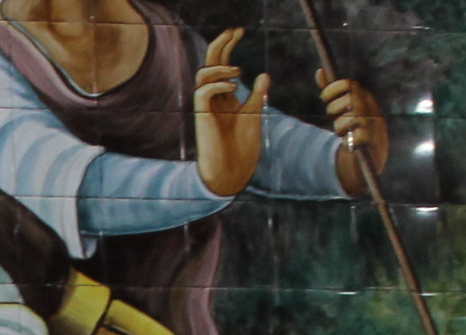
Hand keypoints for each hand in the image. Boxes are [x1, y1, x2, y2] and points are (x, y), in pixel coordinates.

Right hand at [193, 28, 268, 198]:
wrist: (234, 171)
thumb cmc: (243, 147)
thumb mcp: (254, 114)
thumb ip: (257, 94)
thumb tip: (263, 74)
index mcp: (223, 96)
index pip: (221, 64)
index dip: (228, 46)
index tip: (240, 32)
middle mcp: (212, 98)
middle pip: (210, 64)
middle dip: (221, 45)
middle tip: (236, 32)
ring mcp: (206, 107)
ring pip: (202, 75)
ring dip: (220, 67)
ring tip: (239, 72)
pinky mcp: (203, 117)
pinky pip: (203, 92)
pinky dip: (218, 84)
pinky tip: (235, 87)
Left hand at [318, 67, 387, 188]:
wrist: (370, 154)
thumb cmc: (353, 126)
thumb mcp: (342, 107)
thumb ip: (331, 91)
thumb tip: (319, 71)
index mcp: (364, 96)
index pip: (348, 85)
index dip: (332, 89)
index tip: (324, 98)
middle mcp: (371, 107)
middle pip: (347, 100)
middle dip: (334, 108)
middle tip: (332, 116)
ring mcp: (373, 123)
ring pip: (348, 119)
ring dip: (339, 126)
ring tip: (342, 131)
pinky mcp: (371, 141)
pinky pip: (355, 137)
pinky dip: (348, 140)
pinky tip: (349, 141)